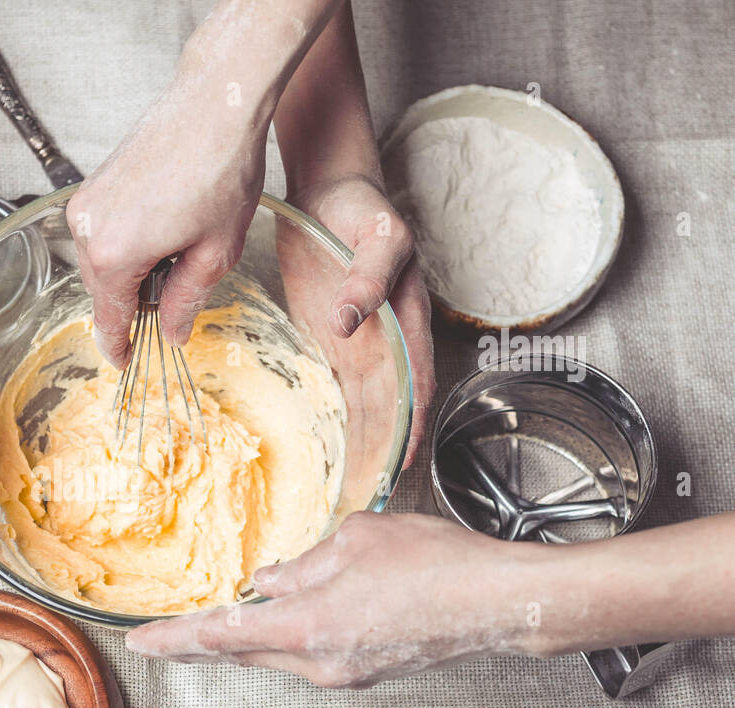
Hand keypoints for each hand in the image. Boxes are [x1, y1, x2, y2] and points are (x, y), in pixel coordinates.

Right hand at [67, 84, 268, 366]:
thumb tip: (172, 333)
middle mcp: (88, 230)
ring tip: (179, 246)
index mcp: (115, 256)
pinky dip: (128, 241)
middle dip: (134, 301)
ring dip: (133, 268)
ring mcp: (87, 203)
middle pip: (104, 290)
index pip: (110, 319)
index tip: (126, 362)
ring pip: (102, 261)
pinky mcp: (93, 184)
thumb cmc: (220, 171)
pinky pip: (102, 232)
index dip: (120, 347)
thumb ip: (186, 301)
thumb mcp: (215, 253)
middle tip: (174, 295)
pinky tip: (165, 225)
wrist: (214, 104)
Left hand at [125, 512, 532, 686]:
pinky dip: (277, 642)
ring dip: (237, 643)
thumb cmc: (437, 565)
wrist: (499, 603)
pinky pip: (303, 657)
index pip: (221, 636)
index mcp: (308, 627)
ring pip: (271, 658)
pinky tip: (274, 623)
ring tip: (204, 631)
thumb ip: (300, 564)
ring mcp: (342, 675)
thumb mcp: (355, 541)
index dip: (175, 640)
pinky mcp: (363, 673)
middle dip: (195, 647)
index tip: (142, 645)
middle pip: (239, 655)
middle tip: (157, 643)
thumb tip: (268, 579)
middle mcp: (319, 663)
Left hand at [292, 174, 434, 463]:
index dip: (411, 421)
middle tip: (368, 487)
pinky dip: (333, 413)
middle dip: (382, 444)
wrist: (327, 188)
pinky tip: (324, 442)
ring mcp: (358, 339)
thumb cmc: (361, 205)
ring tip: (348, 479)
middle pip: (389, 402)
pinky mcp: (329, 336)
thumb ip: (368, 277)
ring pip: (362, 400)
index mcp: (408, 317)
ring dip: (358, 437)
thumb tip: (351, 322)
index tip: (401, 458)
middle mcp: (386, 336)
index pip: (415, 381)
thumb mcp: (376, 234)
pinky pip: (334, 383)